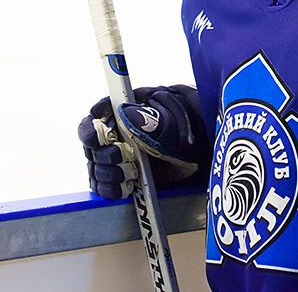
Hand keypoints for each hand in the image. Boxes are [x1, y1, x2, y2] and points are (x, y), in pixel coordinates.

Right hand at [78, 85, 208, 198]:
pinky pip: (104, 186)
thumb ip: (150, 118)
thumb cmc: (190, 128)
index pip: (98, 113)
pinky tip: (123, 187)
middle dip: (102, 152)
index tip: (97, 133)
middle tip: (119, 156)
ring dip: (107, 172)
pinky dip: (110, 189)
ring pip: (96, 165)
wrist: (205, 153)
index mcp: (126, 109)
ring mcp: (119, 155)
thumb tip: (126, 115)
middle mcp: (118, 132)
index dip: (93, 124)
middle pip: (92, 143)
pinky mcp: (123, 177)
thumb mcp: (173, 120)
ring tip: (126, 174)